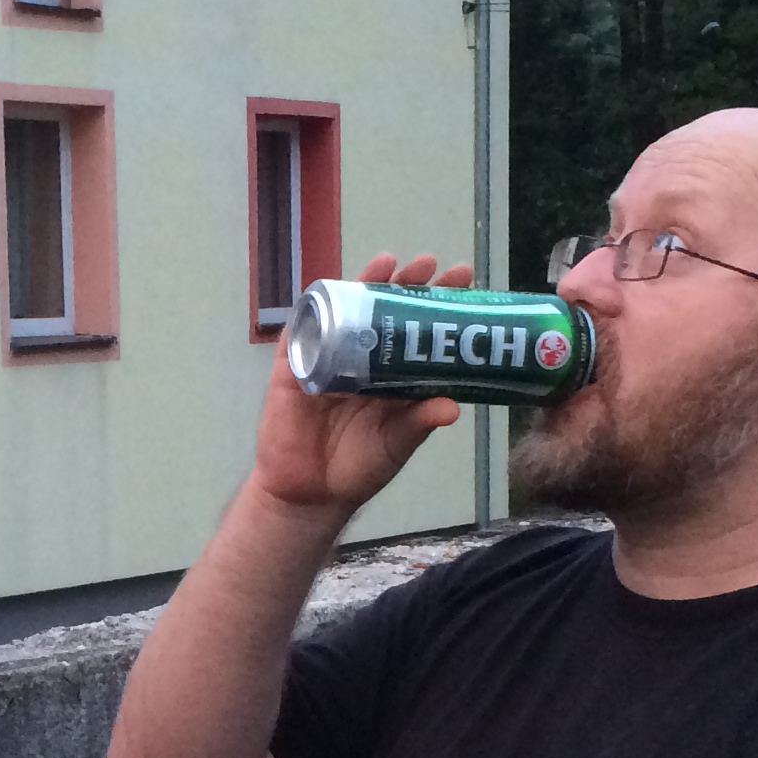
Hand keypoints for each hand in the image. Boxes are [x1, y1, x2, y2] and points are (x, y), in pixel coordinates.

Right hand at [249, 252, 476, 518]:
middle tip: (429, 264)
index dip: (438, 304)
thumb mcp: (395, 444)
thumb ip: (419, 423)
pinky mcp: (294, 367)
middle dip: (406, 283)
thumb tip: (452, 407)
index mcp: (393, 374)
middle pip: (385, 310)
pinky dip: (313, 309)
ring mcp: (328, 358)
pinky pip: (301, 332)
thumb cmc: (358, 468)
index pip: (418, 330)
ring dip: (364, 283)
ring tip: (387, 263)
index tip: (462, 279)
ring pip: (346, 311)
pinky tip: (329, 289)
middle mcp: (363, 359)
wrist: (310, 494)